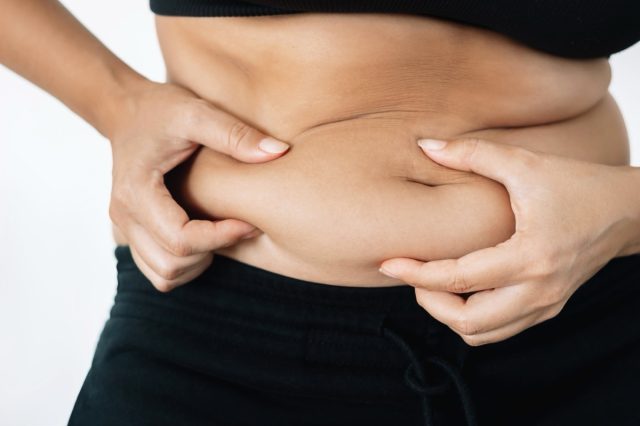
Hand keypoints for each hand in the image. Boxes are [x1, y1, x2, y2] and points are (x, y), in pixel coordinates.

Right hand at [108, 80, 289, 291]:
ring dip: (200, 263)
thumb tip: (279, 152)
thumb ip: (235, 134)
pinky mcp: (133, 234)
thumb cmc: (161, 110)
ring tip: (223, 232)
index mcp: (136, 192)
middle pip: (172, 264)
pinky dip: (185, 265)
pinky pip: (159, 271)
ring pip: (164, 275)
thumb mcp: (197, 112)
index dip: (221, 237)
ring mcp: (125, 229)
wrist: (126, 111)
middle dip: (213, 251)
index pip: (181, 239)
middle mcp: (124, 216)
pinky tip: (205, 238)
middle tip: (241, 226)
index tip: (250, 222)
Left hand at [379, 138, 638, 345]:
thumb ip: (473, 153)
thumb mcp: (525, 163)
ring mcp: (545, 305)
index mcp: (530, 256)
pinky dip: (472, 316)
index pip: (458, 279)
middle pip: (468, 324)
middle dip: (430, 303)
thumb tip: (425, 146)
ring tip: (435, 282)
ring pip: (482, 334)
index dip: (416, 274)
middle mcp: (539, 291)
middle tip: (415, 274)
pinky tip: (463, 287)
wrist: (628, 212)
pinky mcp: (548, 308)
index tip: (389, 263)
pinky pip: (500, 329)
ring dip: (449, 314)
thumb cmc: (578, 184)